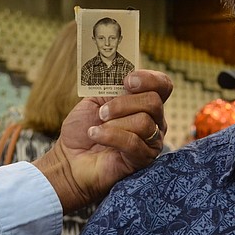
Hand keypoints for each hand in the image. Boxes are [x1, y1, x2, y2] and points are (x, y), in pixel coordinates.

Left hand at [33, 70, 172, 212]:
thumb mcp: (95, 100)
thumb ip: (112, 87)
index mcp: (144, 103)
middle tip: (102, 112)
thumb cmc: (84, 129)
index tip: (126, 81)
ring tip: (97, 127)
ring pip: (144, 122)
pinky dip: (110, 136)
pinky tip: (95, 134)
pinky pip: (133, 142)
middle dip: (123, 104)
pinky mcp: (143, 159)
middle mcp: (154, 121)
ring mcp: (151, 141)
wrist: (71, 158)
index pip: (163, 85)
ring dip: (114, 123)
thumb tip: (124, 75)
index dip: (149, 79)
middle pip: (153, 102)